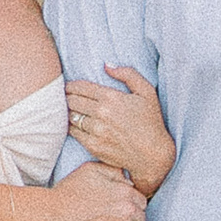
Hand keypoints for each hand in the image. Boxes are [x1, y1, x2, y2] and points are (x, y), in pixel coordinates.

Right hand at [44, 160, 151, 220]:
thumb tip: (128, 180)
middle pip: (142, 215)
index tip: (123, 209)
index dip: (133, 204)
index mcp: (124, 191)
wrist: (53, 213)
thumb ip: (113, 171)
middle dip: (134, 218)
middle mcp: (127, 209)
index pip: (141, 199)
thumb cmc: (68, 191)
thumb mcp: (90, 170)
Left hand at [64, 65, 173, 197]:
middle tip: (67, 98)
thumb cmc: (151, 121)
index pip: (80, 87)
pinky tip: (78, 125)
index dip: (71, 86)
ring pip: (71, 116)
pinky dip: (73, 127)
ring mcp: (96, 131)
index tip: (69, 87)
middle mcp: (101, 113)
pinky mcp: (93, 146)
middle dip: (67, 97)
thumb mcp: (147, 92)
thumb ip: (128, 74)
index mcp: (111, 97)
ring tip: (72, 111)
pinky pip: (74, 133)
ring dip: (70, 112)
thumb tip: (106, 65)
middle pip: (71, 100)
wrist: (153, 155)